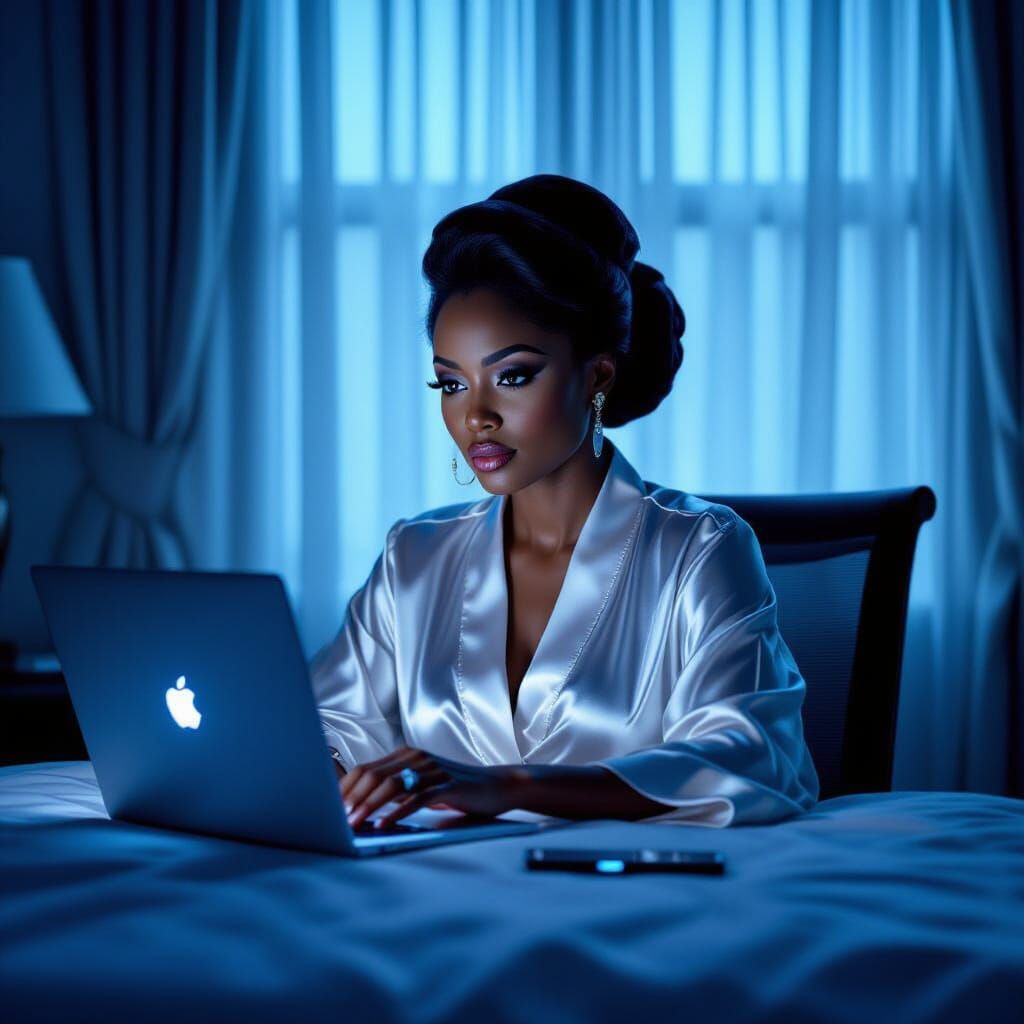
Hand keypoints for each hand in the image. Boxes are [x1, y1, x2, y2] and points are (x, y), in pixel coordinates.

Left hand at [340, 745, 524, 829]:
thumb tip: (362, 809)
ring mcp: (432, 769)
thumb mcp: (421, 786)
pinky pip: (417, 798)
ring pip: (392, 785)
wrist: (496, 786)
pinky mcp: (448, 785)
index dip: (345, 789)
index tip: (330, 809)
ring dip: (369, 806)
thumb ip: (397, 791)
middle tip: (336, 819)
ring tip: (355, 824)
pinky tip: (385, 825)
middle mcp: (416, 757)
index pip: (366, 769)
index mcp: (406, 755)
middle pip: (374, 775)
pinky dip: (398, 812)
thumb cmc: (456, 790)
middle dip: (352, 798)